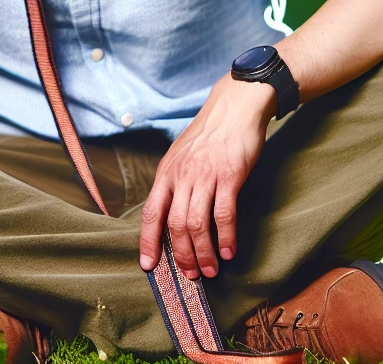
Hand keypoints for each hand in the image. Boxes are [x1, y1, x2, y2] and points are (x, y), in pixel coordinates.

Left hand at [139, 76, 273, 278]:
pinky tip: (229, 251)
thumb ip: (176, 183)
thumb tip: (172, 215)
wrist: (235, 107)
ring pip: (197, 224)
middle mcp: (182, 176)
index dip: (148, 241)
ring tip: (211, 271)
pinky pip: (224, 214)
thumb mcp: (182, 156)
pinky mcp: (229, 175)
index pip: (152, 213)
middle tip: (191, 275)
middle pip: (175, 224)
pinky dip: (226, 237)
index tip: (148, 265)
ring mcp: (205, 175)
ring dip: (203, 253)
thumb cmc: (210, 135)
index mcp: (167, 173)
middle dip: (181, 255)